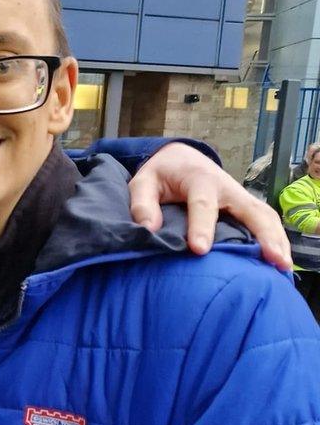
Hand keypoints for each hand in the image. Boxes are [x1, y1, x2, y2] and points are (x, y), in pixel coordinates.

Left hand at [128, 142, 291, 269]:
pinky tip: (279, 262)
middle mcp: (226, 187)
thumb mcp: (143, 182)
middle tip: (271, 259)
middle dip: (263, 234)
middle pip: (251, 209)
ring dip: (277, 239)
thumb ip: (142, 204)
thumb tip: (148, 228)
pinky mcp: (245, 206)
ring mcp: (239, 197)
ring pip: (265, 216)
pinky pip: (265, 221)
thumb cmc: (161, 174)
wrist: (181, 158)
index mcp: (199, 179)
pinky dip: (276, 239)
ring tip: (282, 267)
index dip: (201, 227)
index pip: (202, 204)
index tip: (199, 249)